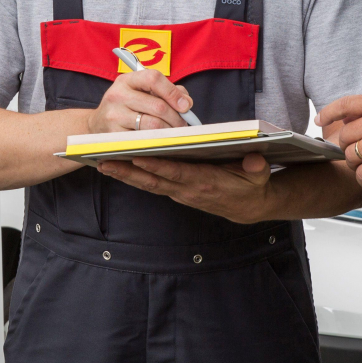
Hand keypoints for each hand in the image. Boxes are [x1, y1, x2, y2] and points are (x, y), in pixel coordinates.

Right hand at [86, 69, 195, 134]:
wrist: (97, 125)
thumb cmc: (126, 107)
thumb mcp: (141, 92)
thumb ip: (166, 92)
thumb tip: (186, 102)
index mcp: (126, 80)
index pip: (153, 78)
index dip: (173, 92)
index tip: (186, 105)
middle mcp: (117, 95)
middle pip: (158, 106)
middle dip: (177, 117)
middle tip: (184, 125)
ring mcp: (114, 115)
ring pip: (153, 125)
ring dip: (170, 131)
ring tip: (174, 133)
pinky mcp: (113, 135)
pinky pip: (144, 139)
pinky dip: (157, 140)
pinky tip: (160, 140)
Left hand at [96, 153, 273, 222]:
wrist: (249, 207)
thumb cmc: (251, 185)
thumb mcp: (259, 175)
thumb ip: (256, 167)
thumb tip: (255, 159)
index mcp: (206, 182)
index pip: (176, 172)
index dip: (156, 165)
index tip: (136, 155)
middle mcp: (188, 190)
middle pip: (153, 179)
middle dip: (128, 170)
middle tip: (104, 160)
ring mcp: (180, 193)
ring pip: (148, 183)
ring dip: (125, 174)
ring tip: (102, 163)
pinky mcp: (176, 192)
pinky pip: (151, 185)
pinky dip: (134, 177)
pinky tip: (118, 168)